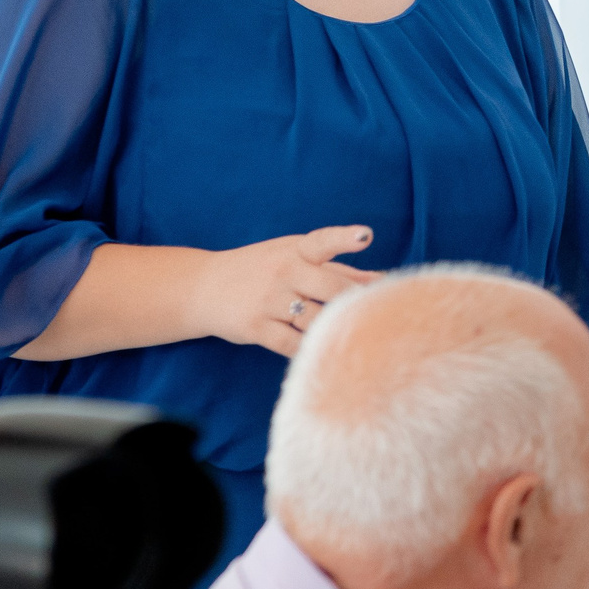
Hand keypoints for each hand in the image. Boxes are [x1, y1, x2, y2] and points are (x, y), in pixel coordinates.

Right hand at [195, 225, 378, 356]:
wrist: (204, 287)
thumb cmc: (263, 270)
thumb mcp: (296, 259)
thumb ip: (340, 270)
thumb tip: (384, 280)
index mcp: (297, 251)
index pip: (323, 241)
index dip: (344, 239)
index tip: (365, 236)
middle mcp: (283, 272)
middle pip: (331, 289)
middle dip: (354, 303)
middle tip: (375, 314)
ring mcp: (268, 300)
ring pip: (315, 320)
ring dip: (334, 329)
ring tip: (352, 337)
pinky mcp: (255, 327)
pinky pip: (292, 344)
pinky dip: (308, 350)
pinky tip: (320, 351)